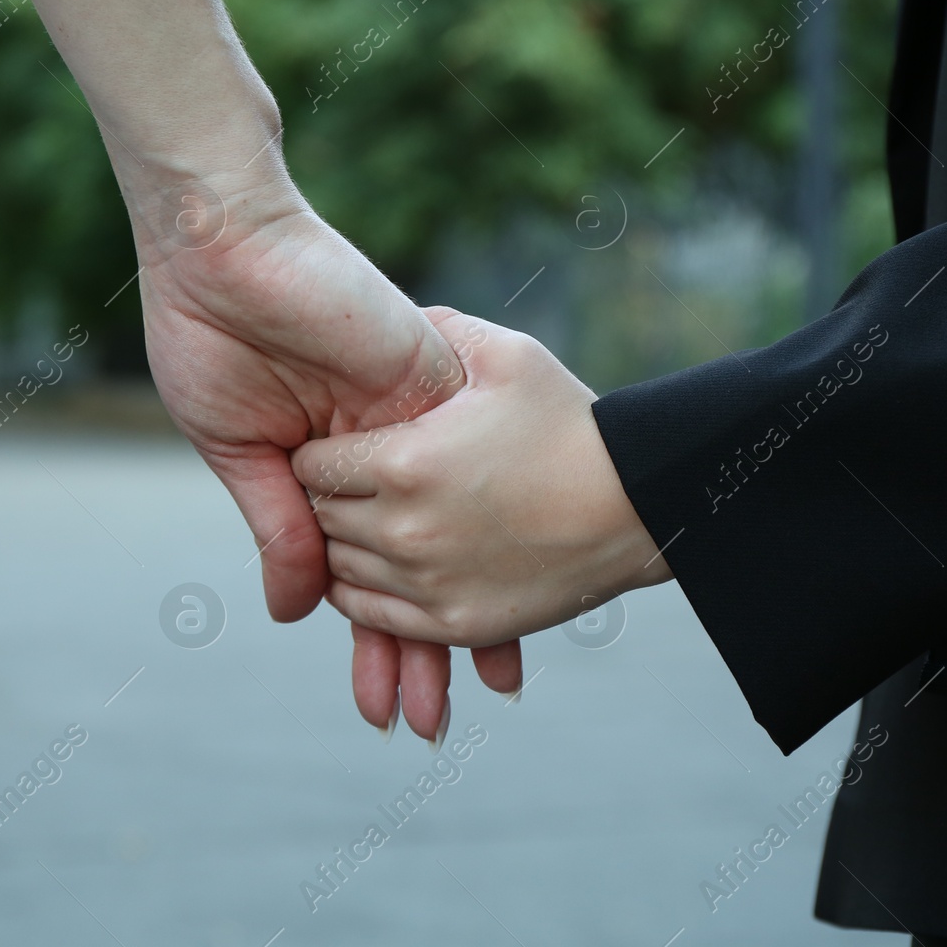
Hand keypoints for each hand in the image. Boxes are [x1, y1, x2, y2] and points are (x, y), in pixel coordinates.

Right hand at [131, 175, 520, 739]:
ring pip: (447, 535)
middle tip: (427, 725)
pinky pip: (461, 469)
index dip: (371, 636)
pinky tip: (497, 598)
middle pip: (413, 566)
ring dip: (457, 614)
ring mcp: (410, 425)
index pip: (358, 570)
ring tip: (474, 695)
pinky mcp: (430, 386)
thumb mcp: (239, 451)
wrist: (222, 244)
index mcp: (326, 468)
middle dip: (418, 648)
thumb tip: (297, 613)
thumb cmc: (211, 335)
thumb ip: (281, 527)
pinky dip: (475, 536)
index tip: (384, 702)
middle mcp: (378, 455)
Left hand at [292, 308, 670, 647]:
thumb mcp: (506, 355)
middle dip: (331, 496)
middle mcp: (404, 529)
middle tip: (356, 482)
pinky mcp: (451, 623)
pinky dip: (363, 592)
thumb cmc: (570, 423)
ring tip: (372, 519)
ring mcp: (427, 583)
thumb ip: (436, 331)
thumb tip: (389, 324)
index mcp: (405, 461)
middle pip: (321, 517)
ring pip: (339, 568)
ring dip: (345, 544)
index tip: (344, 444)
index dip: (322, 450)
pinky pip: (370, 614)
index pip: (310, 465)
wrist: (636, 505)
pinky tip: (383, 565)